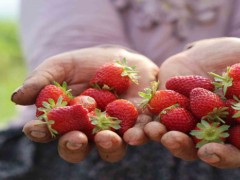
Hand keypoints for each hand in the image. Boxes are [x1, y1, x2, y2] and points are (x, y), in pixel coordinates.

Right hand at [11, 46, 158, 162]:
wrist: (121, 59)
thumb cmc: (86, 64)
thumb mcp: (62, 66)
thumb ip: (42, 81)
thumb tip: (16, 97)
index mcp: (66, 120)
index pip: (50, 132)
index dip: (41, 132)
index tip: (35, 128)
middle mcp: (88, 132)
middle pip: (78, 147)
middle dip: (74, 145)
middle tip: (75, 138)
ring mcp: (114, 131)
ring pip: (109, 148)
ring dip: (106, 145)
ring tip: (106, 137)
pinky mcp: (137, 125)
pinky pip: (138, 136)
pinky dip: (136, 137)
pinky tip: (134, 134)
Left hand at [144, 37, 239, 167]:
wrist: (201, 53)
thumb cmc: (235, 55)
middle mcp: (225, 131)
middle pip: (226, 152)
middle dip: (218, 155)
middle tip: (208, 151)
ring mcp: (196, 129)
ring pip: (190, 147)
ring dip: (179, 146)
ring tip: (168, 137)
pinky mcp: (172, 121)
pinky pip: (164, 131)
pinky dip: (155, 132)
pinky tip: (149, 127)